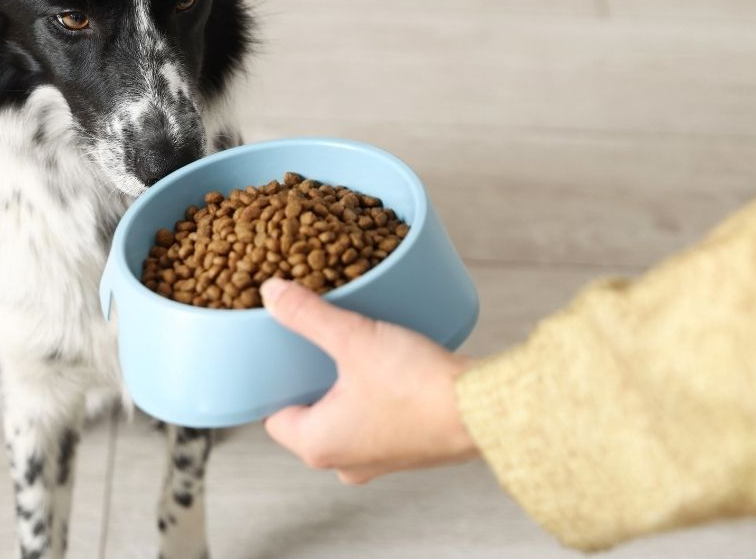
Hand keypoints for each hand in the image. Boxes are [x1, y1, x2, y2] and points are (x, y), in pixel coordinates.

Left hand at [260, 278, 478, 483]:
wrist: (483, 409)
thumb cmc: (417, 385)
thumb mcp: (353, 339)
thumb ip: (307, 316)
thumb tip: (271, 293)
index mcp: (318, 446)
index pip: (274, 417)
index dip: (274, 383)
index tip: (280, 354)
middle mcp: (344, 462)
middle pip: (309, 417)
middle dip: (310, 381)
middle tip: (313, 344)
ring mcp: (379, 461)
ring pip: (344, 419)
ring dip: (344, 388)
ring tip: (348, 349)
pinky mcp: (409, 450)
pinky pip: (376, 422)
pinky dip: (374, 397)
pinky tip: (384, 366)